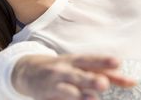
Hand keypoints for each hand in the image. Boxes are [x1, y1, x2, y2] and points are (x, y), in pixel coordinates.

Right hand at [11, 54, 136, 99]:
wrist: (27, 71)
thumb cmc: (60, 68)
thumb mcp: (76, 65)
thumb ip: (100, 71)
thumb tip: (127, 79)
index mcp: (73, 60)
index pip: (90, 60)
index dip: (103, 61)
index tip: (117, 62)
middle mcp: (64, 70)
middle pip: (79, 74)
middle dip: (91, 79)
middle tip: (104, 83)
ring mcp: (54, 84)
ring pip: (68, 91)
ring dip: (80, 95)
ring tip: (93, 99)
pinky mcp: (46, 96)